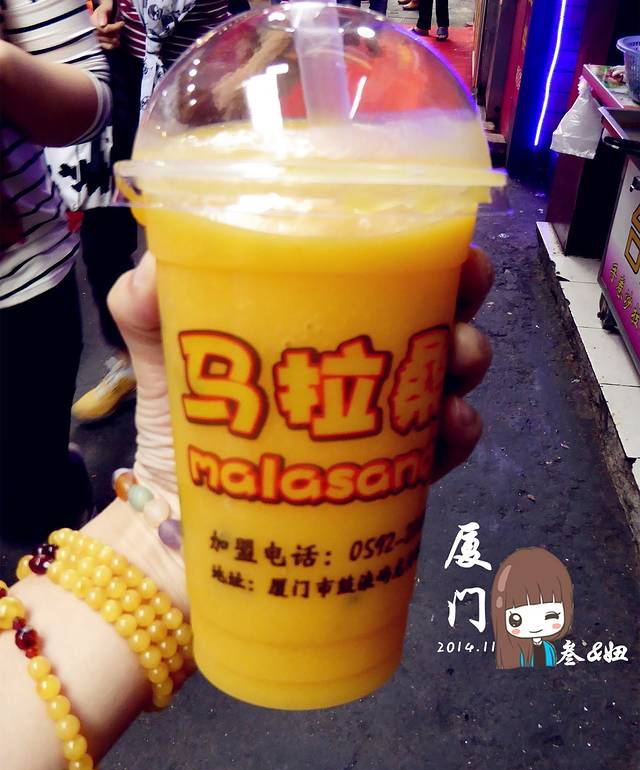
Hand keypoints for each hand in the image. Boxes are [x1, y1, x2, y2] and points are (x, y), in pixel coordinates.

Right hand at [91, 3, 123, 50]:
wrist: (109, 8)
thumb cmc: (108, 6)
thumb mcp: (106, 6)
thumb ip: (103, 13)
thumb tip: (102, 24)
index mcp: (94, 21)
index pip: (104, 29)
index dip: (115, 28)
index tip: (122, 22)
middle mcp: (94, 29)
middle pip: (105, 37)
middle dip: (115, 33)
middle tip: (120, 27)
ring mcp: (97, 35)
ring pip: (106, 42)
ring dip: (115, 39)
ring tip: (119, 33)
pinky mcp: (101, 40)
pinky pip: (106, 47)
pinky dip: (113, 46)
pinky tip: (117, 43)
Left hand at [108, 246, 493, 504]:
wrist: (183, 523)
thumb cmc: (181, 424)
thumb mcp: (159, 352)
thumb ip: (145, 306)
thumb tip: (156, 268)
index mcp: (319, 317)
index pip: (384, 269)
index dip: (426, 250)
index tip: (444, 245)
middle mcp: (362, 361)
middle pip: (435, 315)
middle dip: (461, 302)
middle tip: (456, 306)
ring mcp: (382, 419)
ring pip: (449, 377)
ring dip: (464, 363)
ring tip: (449, 372)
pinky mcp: (389, 478)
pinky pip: (440, 452)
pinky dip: (456, 437)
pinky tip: (448, 429)